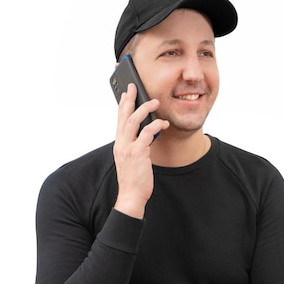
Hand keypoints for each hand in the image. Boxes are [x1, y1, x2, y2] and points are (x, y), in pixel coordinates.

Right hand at [113, 83, 168, 218]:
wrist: (131, 196)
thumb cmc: (134, 179)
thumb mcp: (132, 158)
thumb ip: (136, 144)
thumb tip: (146, 132)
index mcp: (119, 144)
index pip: (119, 119)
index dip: (122, 104)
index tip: (126, 93)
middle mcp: (121, 143)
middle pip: (123, 116)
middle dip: (129, 99)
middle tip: (134, 86)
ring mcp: (128, 148)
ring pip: (133, 121)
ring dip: (145, 109)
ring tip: (154, 102)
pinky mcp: (138, 153)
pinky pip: (147, 134)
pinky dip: (156, 126)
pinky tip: (163, 123)